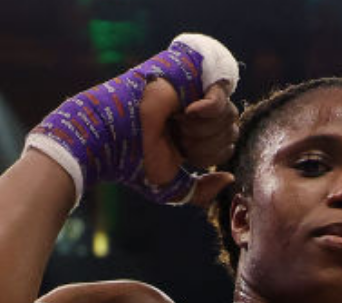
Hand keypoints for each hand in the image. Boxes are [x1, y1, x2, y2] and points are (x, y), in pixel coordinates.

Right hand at [142, 80, 237, 206]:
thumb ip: (202, 191)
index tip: (181, 153)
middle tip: (177, 137)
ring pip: (230, 114)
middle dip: (207, 145)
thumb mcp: (170, 186)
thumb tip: (230, 177)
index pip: (227, 145)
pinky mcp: (189, 73)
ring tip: (176, 123)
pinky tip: (187, 112)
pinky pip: (221, 94)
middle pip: (232, 130)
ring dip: (204, 129)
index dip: (210, 155)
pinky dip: (209, 109)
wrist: (109, 137)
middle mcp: (196, 113)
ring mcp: (194, 91)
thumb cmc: (132, 160)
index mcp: (192, 134)